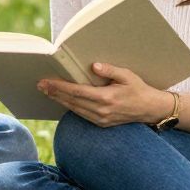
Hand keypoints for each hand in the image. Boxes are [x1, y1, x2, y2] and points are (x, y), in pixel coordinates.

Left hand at [39, 63, 165, 128]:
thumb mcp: (127, 75)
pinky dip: (70, 106)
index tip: (47, 82)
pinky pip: (81, 114)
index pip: (77, 92)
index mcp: (106, 98)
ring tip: (47, 91)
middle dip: (54, 93)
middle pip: (72, 101)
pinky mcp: (101, 123)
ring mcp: (101, 119)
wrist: (150, 110)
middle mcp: (101, 111)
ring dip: (59, 100)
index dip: (60, 87)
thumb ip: (110, 70)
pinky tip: (62, 100)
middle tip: (40, 85)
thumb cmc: (139, 89)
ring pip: (74, 109)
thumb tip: (94, 66)